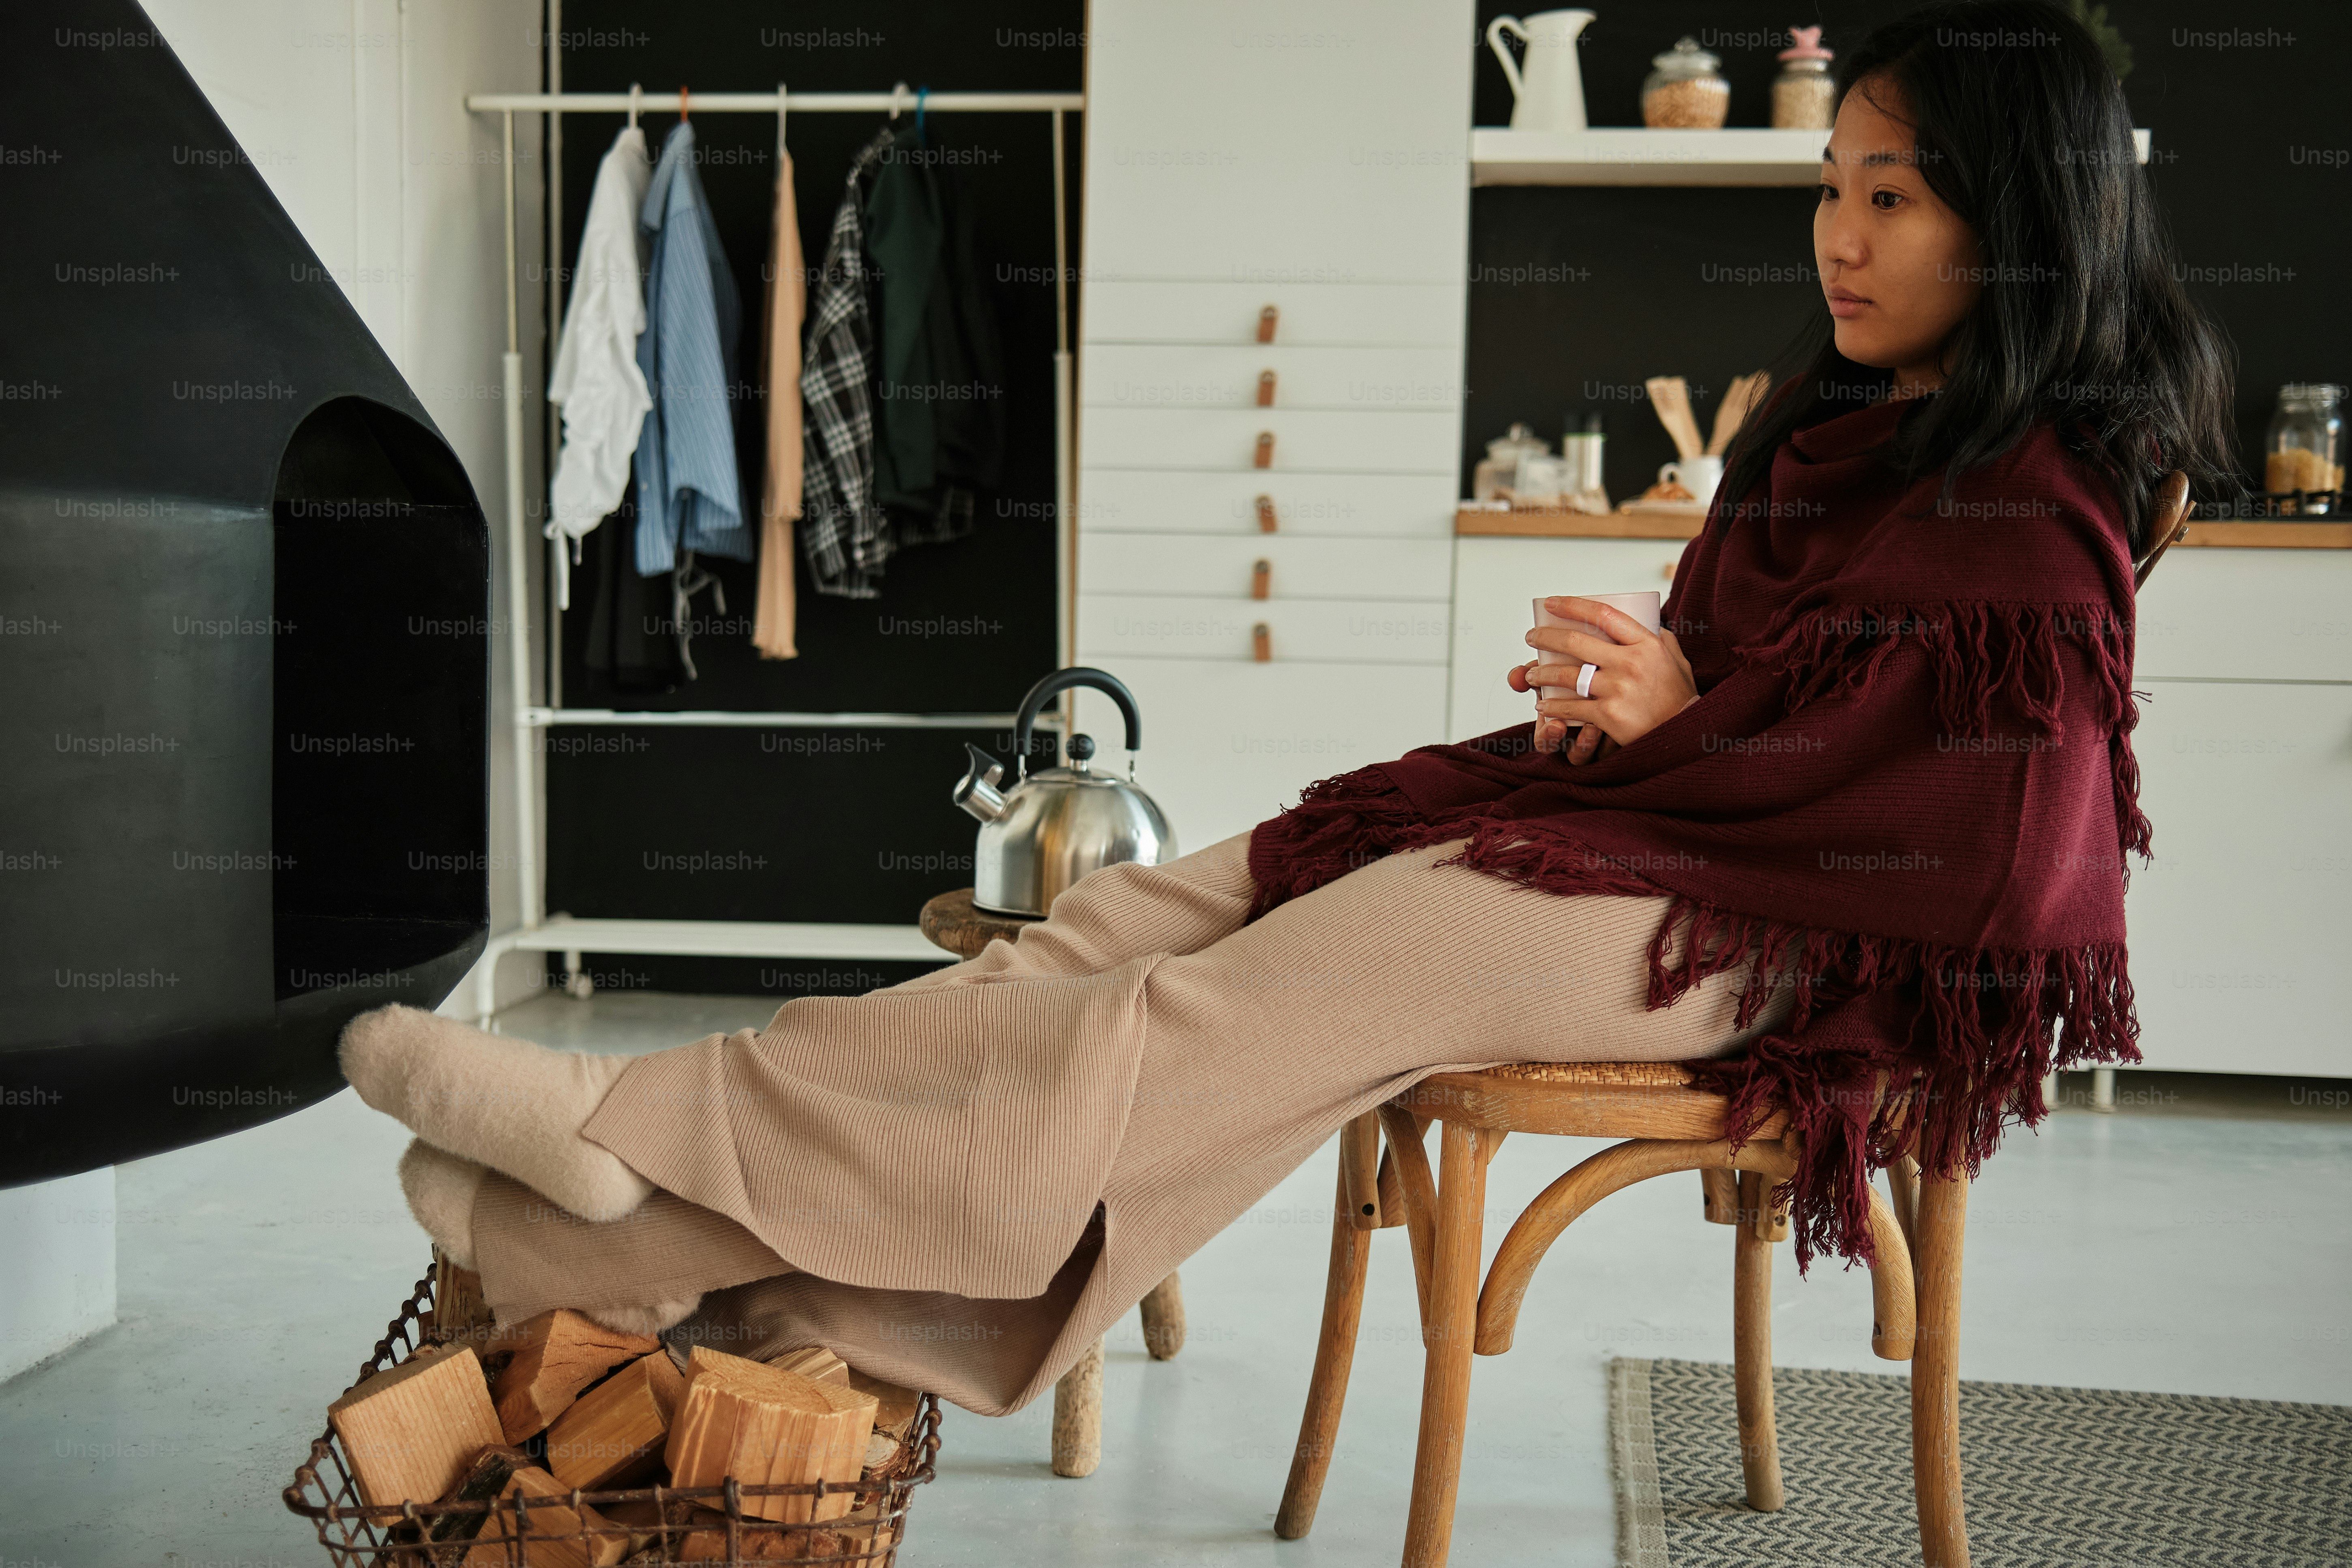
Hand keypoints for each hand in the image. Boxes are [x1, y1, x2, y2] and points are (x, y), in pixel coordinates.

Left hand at [1507, 596, 1700, 763]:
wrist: (1687, 736)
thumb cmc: (1679, 698)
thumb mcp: (1676, 660)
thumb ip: (1661, 639)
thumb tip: (1648, 619)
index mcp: (1646, 643)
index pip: (1603, 614)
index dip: (1573, 606)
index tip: (1551, 603)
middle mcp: (1631, 662)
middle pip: (1575, 642)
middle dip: (1545, 638)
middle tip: (1531, 638)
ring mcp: (1618, 689)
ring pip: (1566, 676)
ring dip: (1540, 674)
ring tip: (1530, 673)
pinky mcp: (1609, 716)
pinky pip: (1570, 707)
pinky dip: (1551, 706)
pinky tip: (1542, 704)